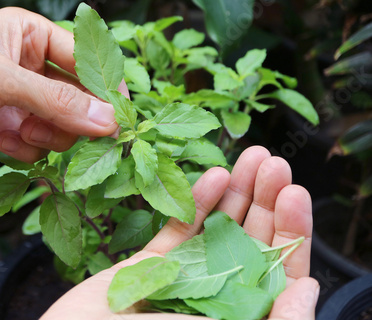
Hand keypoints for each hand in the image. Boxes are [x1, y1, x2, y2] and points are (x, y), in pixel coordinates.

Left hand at [0, 7, 125, 162]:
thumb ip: (56, 102)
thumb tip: (108, 121)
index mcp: (29, 36)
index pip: (83, 59)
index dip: (105, 85)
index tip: (121, 114)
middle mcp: (26, 68)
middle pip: (76, 98)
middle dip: (78, 118)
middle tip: (85, 136)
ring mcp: (14, 102)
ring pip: (58, 126)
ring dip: (49, 136)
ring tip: (23, 130)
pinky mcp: (1, 130)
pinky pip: (34, 146)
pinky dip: (26, 150)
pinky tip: (4, 142)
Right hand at [41, 146, 318, 319]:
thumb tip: (308, 288)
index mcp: (240, 314)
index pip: (279, 270)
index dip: (291, 230)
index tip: (295, 193)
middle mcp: (217, 295)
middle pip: (249, 241)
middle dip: (264, 199)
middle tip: (272, 161)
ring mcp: (184, 278)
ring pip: (216, 229)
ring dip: (235, 192)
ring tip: (249, 156)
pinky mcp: (150, 267)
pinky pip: (177, 231)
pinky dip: (194, 204)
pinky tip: (212, 176)